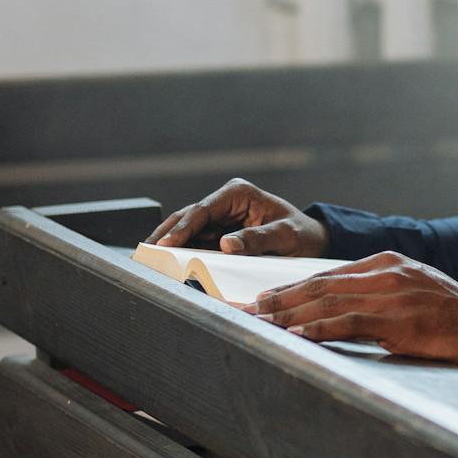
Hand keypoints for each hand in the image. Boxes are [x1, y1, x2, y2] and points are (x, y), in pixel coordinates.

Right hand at [147, 180, 328, 256]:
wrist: (311, 242)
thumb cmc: (302, 235)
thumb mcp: (286, 236)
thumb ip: (258, 239)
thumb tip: (226, 244)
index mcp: (238, 193)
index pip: (202, 210)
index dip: (182, 228)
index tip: (167, 245)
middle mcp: (224, 202)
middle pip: (187, 218)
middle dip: (166, 235)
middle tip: (145, 254)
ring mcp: (219, 218)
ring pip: (186, 230)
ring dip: (169, 244)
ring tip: (148, 261)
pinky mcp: (218, 233)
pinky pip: (195, 242)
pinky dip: (181, 252)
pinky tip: (166, 264)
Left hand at [251, 252, 457, 366]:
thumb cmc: (451, 316)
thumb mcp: (412, 293)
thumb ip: (379, 296)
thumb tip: (342, 312)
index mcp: (386, 263)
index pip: (328, 275)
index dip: (293, 288)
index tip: (266, 298)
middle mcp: (383, 272)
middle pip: (319, 285)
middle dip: (279, 299)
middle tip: (247, 309)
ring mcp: (389, 294)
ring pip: (326, 302)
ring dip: (288, 315)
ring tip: (259, 323)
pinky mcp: (396, 318)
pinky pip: (346, 323)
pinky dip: (316, 329)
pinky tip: (295, 335)